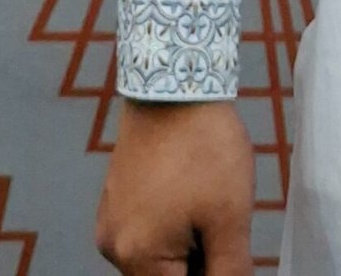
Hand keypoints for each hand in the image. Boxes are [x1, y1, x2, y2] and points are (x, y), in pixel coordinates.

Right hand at [95, 98, 253, 274]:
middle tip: (223, 225)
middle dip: (199, 261)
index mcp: (137, 257)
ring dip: (187, 244)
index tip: (226, 250)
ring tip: (210, 201)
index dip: (211, 275)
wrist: (174, 83)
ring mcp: (110, 221)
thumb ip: (229, 270)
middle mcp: (113, 247)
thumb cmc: (203, 147)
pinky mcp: (115, 198)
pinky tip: (193, 192)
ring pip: (157, 256)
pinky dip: (173, 224)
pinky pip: (146, 230)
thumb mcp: (229, 215)